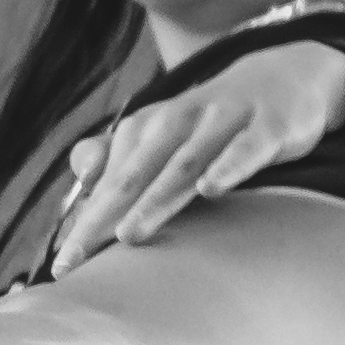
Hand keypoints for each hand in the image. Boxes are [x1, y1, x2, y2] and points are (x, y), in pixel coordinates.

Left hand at [39, 32, 344, 273]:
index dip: (84, 223)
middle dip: (103, 216)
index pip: (108, 181)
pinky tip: (211, 188)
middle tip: (79, 260)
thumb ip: (121, 155)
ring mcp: (223, 122)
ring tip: (129, 236)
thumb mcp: (164, 132)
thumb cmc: (214, 121)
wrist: (282, 78)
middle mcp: (178, 121)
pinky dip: (228, 166)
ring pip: (184, 164)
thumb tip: (80, 173)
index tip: (62, 266)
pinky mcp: (267, 127)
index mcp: (148, 126)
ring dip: (156, 199)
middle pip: (135, 174)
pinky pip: (246, 150)